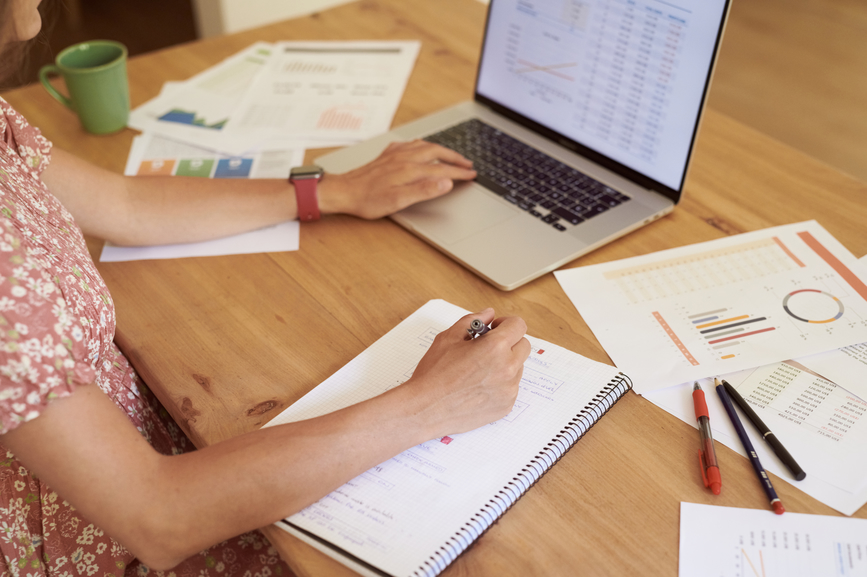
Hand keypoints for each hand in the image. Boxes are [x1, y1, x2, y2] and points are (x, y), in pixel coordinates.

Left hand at [318, 140, 476, 218]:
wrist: (344, 191)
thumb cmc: (368, 200)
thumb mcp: (398, 201)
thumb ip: (424, 190)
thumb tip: (446, 182)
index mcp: (410, 170)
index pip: (443, 169)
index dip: (460, 172)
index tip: (472, 175)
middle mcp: (405, 158)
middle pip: (437, 152)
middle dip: (455, 157)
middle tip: (468, 164)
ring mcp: (395, 154)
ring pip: (425, 145)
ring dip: (442, 149)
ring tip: (451, 155)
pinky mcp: (387, 155)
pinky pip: (410, 144)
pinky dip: (423, 144)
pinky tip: (421, 147)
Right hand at [403, 309, 530, 437]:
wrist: (425, 409)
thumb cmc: (433, 374)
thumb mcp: (448, 338)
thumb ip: (471, 321)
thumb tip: (488, 314)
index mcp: (495, 347)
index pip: (519, 326)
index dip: (506, 324)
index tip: (494, 329)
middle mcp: (507, 368)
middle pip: (523, 346)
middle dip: (509, 342)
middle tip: (487, 348)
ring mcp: (508, 390)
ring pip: (518, 368)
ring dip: (505, 364)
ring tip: (478, 370)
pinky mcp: (506, 406)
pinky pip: (511, 388)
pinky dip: (500, 384)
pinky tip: (478, 386)